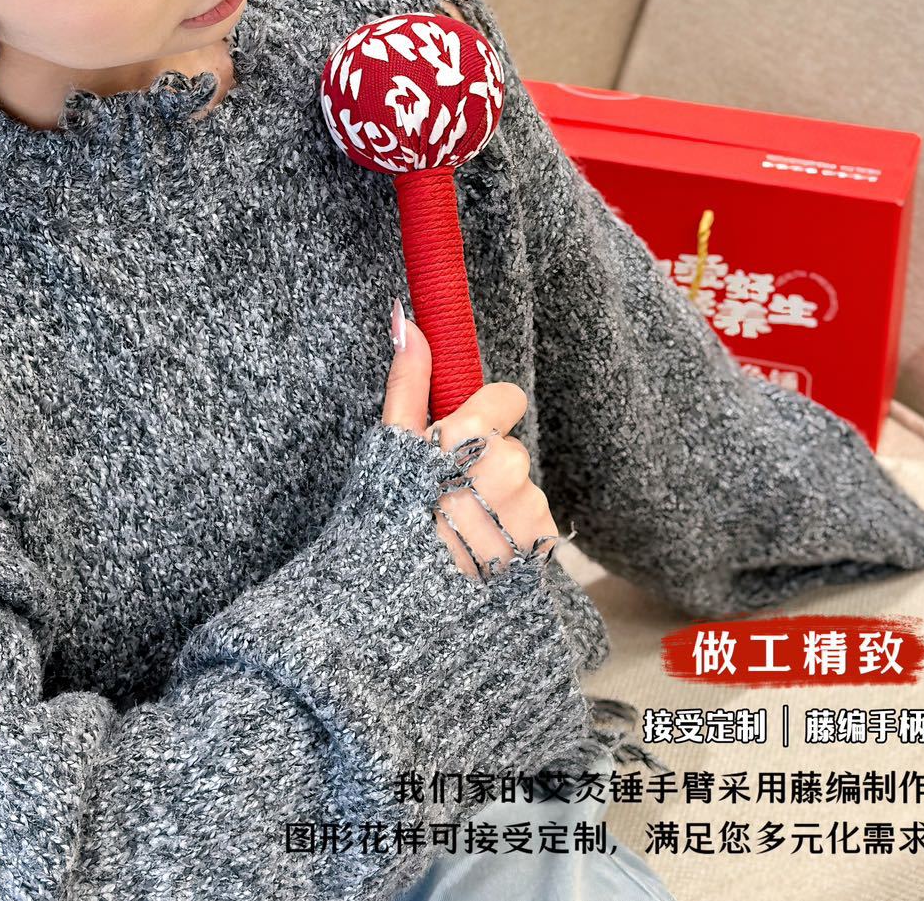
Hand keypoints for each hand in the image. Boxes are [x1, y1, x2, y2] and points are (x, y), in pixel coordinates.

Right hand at [380, 307, 560, 578]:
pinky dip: (509, 539)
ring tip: (458, 533)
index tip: (458, 445)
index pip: (508, 396)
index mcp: (472, 433)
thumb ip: (407, 379)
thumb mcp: (388, 446)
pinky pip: (532, 527)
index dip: (484, 418)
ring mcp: (528, 508)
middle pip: (511, 449)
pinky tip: (477, 554)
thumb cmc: (384, 522)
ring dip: (498, 506)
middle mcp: (509, 465)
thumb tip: (405, 318)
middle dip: (484, 468)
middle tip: (445, 499)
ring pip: (522, 490)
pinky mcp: (539, 546)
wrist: (392, 605)